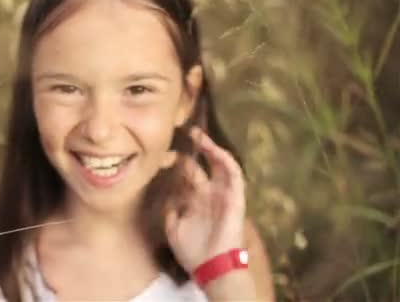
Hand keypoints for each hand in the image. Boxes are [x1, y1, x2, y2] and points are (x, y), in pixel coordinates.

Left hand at [164, 127, 245, 273]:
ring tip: (199, 135)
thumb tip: (165, 194)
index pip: (187, 175)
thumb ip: (169, 210)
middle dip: (195, 149)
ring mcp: (223, 194)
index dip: (176, 163)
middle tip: (185, 132)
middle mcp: (209, 194)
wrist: (212, 266)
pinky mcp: (236, 197)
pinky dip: (226, 161)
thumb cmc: (193, 251)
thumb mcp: (173, 228)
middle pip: (203, 166)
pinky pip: (234, 175)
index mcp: (195, 201)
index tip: (163, 152)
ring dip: (211, 149)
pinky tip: (215, 149)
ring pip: (220, 165)